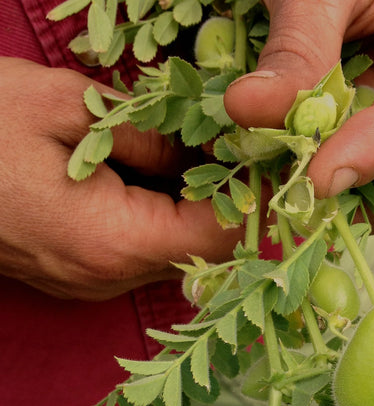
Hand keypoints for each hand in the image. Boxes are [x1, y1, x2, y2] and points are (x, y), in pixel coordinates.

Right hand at [0, 58, 243, 299]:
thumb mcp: (63, 108)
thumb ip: (148, 136)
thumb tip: (201, 156)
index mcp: (112, 241)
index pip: (219, 236)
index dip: (252, 197)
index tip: (265, 155)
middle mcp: (108, 277)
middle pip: (203, 254)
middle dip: (230, 203)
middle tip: (237, 149)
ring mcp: (92, 283)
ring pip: (175, 257)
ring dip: (197, 212)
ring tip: (200, 155)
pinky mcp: (78, 275)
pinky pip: (142, 255)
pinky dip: (163, 221)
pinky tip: (158, 177)